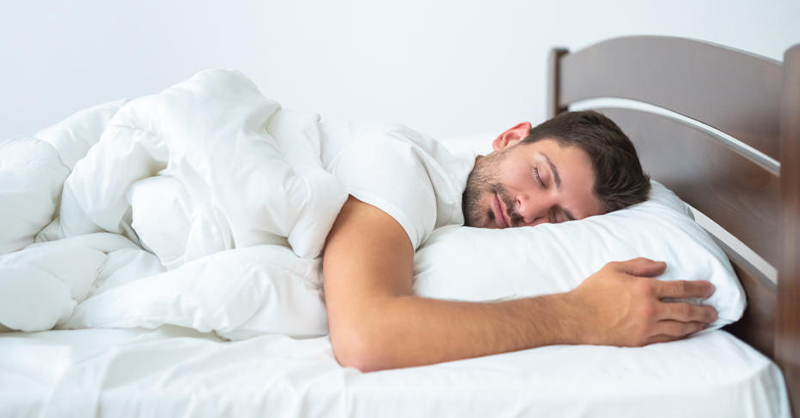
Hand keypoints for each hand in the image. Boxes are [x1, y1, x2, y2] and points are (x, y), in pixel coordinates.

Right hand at [566, 258, 717, 346]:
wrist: (578, 317)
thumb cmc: (593, 291)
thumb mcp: (614, 268)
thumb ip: (640, 265)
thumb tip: (662, 266)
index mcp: (645, 288)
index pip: (681, 288)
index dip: (699, 288)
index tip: (709, 289)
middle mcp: (650, 309)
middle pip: (686, 310)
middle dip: (704, 310)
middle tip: (715, 310)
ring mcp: (647, 327)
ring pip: (681, 327)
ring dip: (697, 324)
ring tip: (706, 322)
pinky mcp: (641, 340)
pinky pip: (668, 338)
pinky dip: (682, 335)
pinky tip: (687, 332)